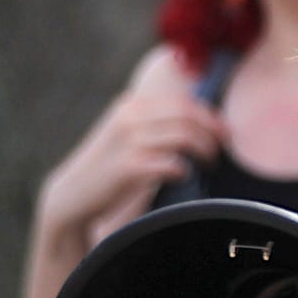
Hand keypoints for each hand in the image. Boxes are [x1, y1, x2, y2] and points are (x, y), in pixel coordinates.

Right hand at [36, 68, 224, 251]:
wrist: (72, 194)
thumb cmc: (107, 168)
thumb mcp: (126, 135)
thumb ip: (154, 124)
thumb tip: (199, 123)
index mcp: (132, 106)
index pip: (183, 102)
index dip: (210, 116)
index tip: (224, 133)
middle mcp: (130, 117)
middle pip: (187, 116)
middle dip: (212, 132)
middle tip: (221, 150)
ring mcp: (128, 141)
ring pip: (183, 136)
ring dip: (204, 150)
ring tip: (210, 164)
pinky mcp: (128, 167)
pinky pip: (170, 162)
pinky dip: (183, 169)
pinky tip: (184, 176)